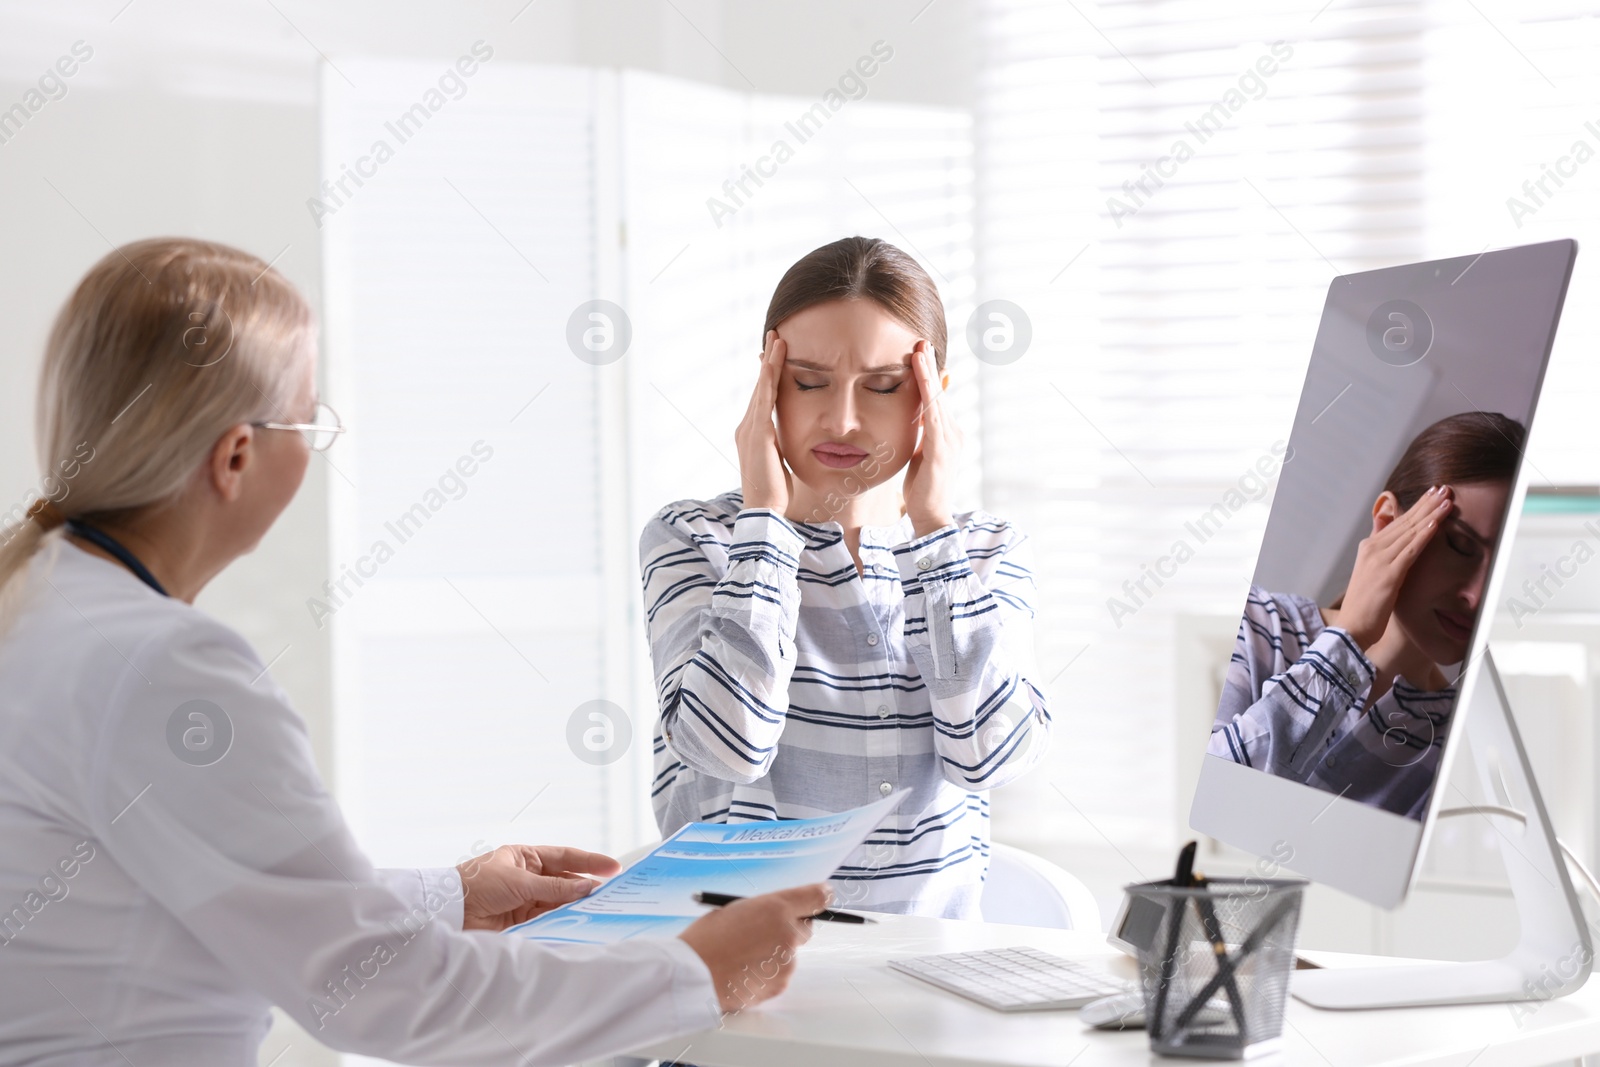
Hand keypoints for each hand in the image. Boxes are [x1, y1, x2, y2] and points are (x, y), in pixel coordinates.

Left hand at [456, 844, 619, 930]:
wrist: (448, 912)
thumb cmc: (477, 885)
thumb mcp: (519, 882)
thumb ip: (554, 888)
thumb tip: (586, 889)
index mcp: (525, 857)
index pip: (565, 857)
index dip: (590, 862)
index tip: (614, 867)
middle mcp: (528, 877)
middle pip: (564, 881)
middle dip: (586, 887)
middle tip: (611, 894)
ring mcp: (525, 899)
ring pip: (557, 902)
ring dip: (575, 906)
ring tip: (598, 910)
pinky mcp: (520, 921)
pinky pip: (546, 918)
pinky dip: (561, 920)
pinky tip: (576, 922)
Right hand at [677, 883, 829, 1012]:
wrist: (692, 974)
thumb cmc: (706, 939)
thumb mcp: (735, 909)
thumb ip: (764, 911)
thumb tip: (778, 917)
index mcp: (776, 907)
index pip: (815, 897)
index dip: (820, 896)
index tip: (823, 897)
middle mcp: (788, 933)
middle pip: (804, 930)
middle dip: (788, 931)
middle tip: (761, 935)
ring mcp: (786, 962)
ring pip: (788, 956)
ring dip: (774, 956)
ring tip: (742, 959)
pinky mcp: (779, 985)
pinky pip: (779, 976)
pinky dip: (765, 975)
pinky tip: (743, 973)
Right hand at [736, 330, 791, 512]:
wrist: (764, 509)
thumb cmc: (775, 491)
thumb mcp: (779, 462)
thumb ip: (781, 447)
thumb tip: (789, 442)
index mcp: (752, 434)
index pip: (763, 398)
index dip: (769, 376)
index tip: (775, 356)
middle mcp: (746, 427)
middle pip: (760, 386)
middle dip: (768, 360)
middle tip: (775, 335)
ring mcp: (749, 428)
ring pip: (761, 387)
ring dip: (770, 361)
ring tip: (778, 338)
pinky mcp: (757, 432)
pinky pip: (764, 398)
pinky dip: (769, 377)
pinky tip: (775, 361)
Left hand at [903, 341, 959, 536]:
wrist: (930, 515)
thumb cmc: (922, 487)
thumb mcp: (920, 452)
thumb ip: (920, 433)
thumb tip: (915, 413)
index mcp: (947, 433)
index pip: (937, 398)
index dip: (930, 375)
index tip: (921, 353)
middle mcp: (953, 432)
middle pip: (940, 392)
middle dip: (931, 366)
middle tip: (922, 341)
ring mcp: (950, 440)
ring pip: (937, 399)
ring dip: (928, 373)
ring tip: (920, 351)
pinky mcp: (941, 449)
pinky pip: (933, 415)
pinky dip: (928, 394)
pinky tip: (922, 378)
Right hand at [1338, 485, 1453, 649]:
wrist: (1353, 627)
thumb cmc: (1365, 605)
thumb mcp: (1372, 573)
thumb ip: (1381, 552)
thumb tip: (1388, 538)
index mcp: (1369, 547)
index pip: (1397, 521)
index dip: (1417, 506)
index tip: (1433, 494)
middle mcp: (1372, 548)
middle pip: (1405, 521)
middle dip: (1426, 503)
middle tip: (1444, 488)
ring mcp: (1380, 560)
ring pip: (1410, 531)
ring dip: (1430, 514)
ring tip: (1446, 500)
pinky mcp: (1389, 574)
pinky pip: (1411, 550)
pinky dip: (1425, 535)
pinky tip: (1436, 523)